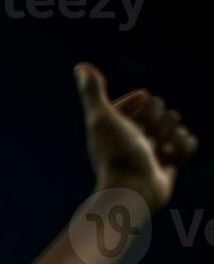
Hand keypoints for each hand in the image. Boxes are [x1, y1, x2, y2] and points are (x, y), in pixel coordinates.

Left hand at [77, 62, 197, 212]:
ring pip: (176, 126)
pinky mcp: (167, 166)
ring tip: (158, 151)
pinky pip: (187, 144)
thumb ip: (92, 93)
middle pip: (160, 110)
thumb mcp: (102, 118)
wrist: (133, 192)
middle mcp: (132, 138)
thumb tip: (80, 67)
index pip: (140, 101)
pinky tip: (170, 158)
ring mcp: (151, 152)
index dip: (141, 101)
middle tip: (145, 138)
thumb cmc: (116, 154)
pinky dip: (183, 148)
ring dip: (171, 135)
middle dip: (157, 119)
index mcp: (116, 127)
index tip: (141, 100)